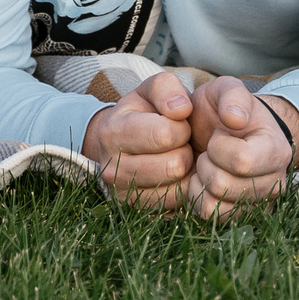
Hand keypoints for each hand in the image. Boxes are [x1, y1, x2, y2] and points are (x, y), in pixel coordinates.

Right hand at [81, 71, 195, 209]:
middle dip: (186, 150)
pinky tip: (178, 176)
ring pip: (177, 189)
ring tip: (177, 157)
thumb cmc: (145, 112)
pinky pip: (176, 207)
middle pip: (174, 165)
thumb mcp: (152, 89)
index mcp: (112, 132)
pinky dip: (184, 190)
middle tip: (180, 144)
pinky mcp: (138, 212)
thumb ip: (167, 87)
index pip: (165, 134)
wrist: (125, 143)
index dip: (182, 126)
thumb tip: (181, 109)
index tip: (178, 123)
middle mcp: (111, 168)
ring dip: (187, 172)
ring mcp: (122, 195)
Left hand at [183, 78, 298, 219]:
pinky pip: (209, 216)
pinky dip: (198, 197)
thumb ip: (232, 96)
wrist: (231, 132)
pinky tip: (202, 179)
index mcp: (277, 152)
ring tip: (207, 163)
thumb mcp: (228, 90)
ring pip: (214, 205)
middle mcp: (274, 184)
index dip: (219, 146)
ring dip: (201, 181)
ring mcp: (258, 205)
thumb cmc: (229, 110)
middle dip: (205, 163)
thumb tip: (235, 120)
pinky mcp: (240, 217)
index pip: (242, 160)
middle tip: (209, 149)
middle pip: (223, 185)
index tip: (218, 134)